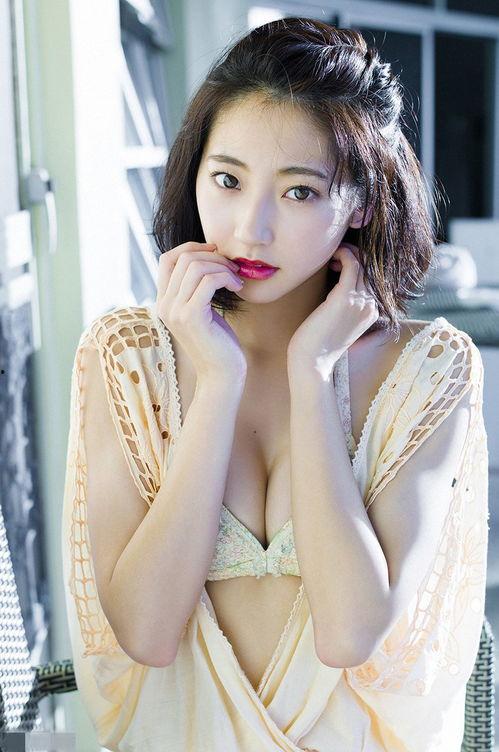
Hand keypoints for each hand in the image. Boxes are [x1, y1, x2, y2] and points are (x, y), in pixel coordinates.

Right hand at [156, 241, 247, 383]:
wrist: (221, 374)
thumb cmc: (218, 342)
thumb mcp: (203, 310)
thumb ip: (197, 288)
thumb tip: (210, 257)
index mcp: (164, 301)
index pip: (167, 258)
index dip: (190, 247)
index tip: (215, 251)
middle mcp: (164, 305)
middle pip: (184, 258)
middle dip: (213, 256)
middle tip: (232, 268)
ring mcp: (175, 311)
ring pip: (196, 266)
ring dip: (221, 267)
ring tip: (236, 279)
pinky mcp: (191, 316)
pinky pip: (208, 280)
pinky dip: (226, 277)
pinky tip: (238, 287)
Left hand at [287, 242, 378, 375]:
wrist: (312, 361)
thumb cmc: (317, 344)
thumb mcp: (337, 323)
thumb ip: (343, 306)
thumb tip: (335, 288)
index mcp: (371, 313)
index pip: (371, 279)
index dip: (357, 266)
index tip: (338, 264)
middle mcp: (370, 306)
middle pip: (370, 269)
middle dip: (354, 256)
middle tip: (335, 256)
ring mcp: (361, 302)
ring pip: (363, 264)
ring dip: (348, 253)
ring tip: (332, 256)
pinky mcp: (346, 298)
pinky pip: (353, 265)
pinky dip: (344, 254)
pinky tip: (333, 255)